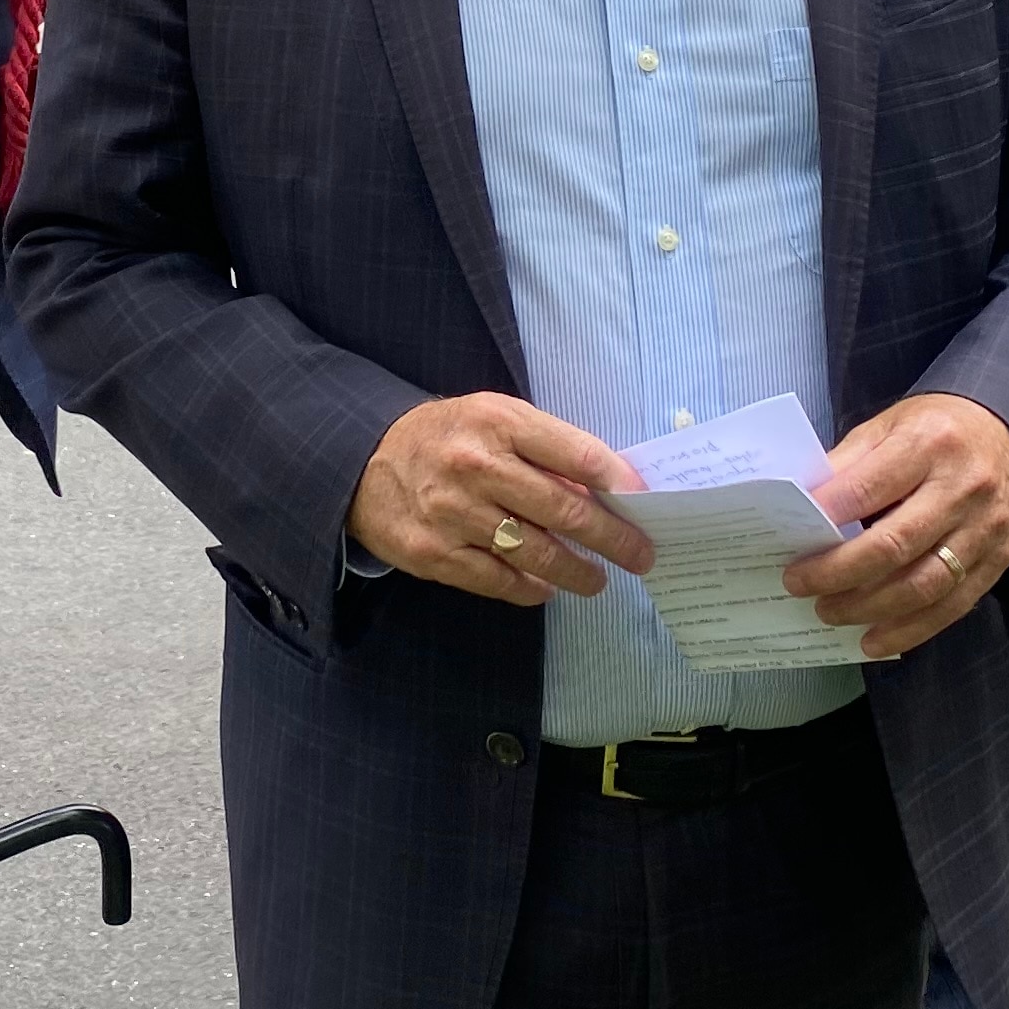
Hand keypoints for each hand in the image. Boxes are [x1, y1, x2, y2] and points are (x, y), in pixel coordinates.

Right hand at [347, 393, 657, 607]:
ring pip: (536, 553)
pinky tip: (546, 587)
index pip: (575, 454)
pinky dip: (531, 589)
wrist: (363, 461)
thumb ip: (544, 449)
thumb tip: (604, 491)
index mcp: (499, 422)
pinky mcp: (435, 554)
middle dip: (613, 538)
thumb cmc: (446, 438)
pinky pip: (499, 580)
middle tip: (639, 555)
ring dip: (578, 572)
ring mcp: (454, 514)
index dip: (618, 481)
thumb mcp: (493, 420)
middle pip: (564, 511)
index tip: (644, 502)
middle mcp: (477, 466)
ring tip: (597, 580)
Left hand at [785, 393, 1008, 659]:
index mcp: (929, 444)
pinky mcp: (999, 560)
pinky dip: (911, 629)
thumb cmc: (939, 431)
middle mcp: (963, 488)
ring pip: (924, 584)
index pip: (869, 488)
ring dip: (870, 608)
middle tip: (800, 585)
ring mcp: (985, 529)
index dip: (827, 517)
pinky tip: (875, 640)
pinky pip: (953, 605)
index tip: (792, 540)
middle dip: (839, 572)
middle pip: (895, 545)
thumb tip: (803, 507)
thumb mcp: (890, 425)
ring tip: (830, 612)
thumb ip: (849, 464)